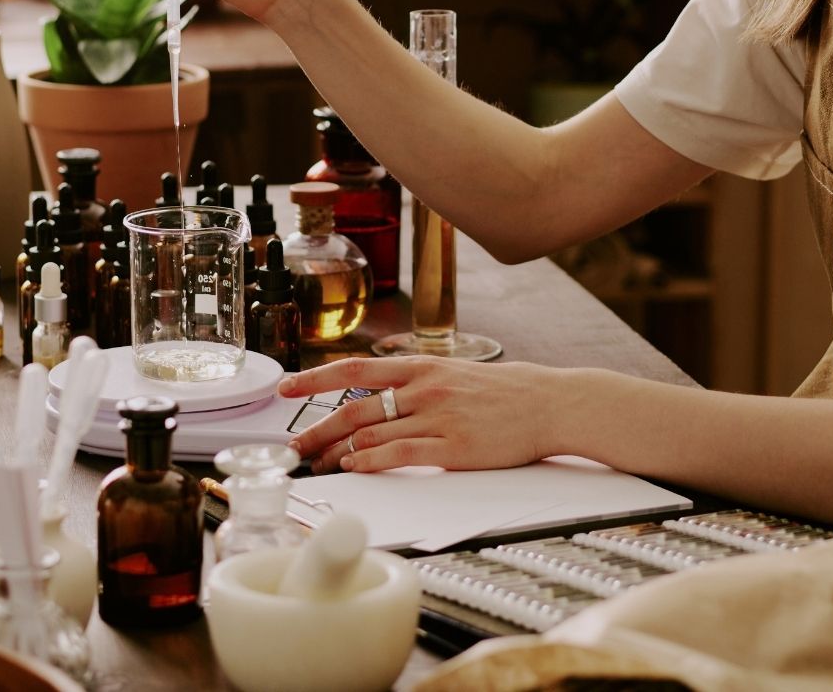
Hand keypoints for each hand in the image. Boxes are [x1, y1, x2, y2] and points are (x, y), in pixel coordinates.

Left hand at [278, 356, 558, 473]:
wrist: (546, 402)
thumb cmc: (503, 391)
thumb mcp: (454, 373)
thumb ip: (416, 382)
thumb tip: (378, 394)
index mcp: (421, 366)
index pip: (355, 368)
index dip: (315, 377)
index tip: (286, 386)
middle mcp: (423, 387)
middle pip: (354, 407)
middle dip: (318, 428)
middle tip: (295, 446)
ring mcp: (436, 416)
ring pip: (371, 432)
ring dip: (338, 452)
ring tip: (320, 465)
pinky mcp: (451, 446)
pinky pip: (399, 453)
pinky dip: (371, 460)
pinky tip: (355, 466)